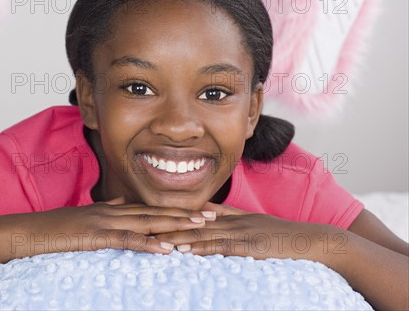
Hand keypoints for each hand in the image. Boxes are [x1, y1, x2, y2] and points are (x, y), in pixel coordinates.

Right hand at [0, 198, 216, 259]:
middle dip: (184, 214)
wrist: (24, 232)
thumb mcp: (81, 218)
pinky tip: (166, 249)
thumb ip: (102, 212)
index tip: (196, 211)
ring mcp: (104, 222)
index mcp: (109, 209)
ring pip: (147, 223)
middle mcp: (111, 211)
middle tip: (212, 216)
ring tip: (201, 228)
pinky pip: (126, 240)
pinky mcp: (95, 236)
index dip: (173, 210)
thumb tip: (117, 205)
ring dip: (175, 225)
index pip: (148, 209)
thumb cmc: (50, 229)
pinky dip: (148, 244)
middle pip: (155, 212)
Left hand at [154, 202, 342, 262]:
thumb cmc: (288, 239)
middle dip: (169, 224)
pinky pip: (220, 245)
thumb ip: (237, 226)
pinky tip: (183, 249)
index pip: (199, 212)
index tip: (152, 214)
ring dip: (177, 235)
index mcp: (235, 216)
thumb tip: (215, 227)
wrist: (316, 241)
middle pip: (194, 221)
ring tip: (153, 238)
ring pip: (202, 232)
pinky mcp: (250, 245)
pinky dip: (200, 246)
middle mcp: (234, 220)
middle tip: (144, 225)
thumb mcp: (258, 229)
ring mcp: (242, 231)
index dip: (175, 213)